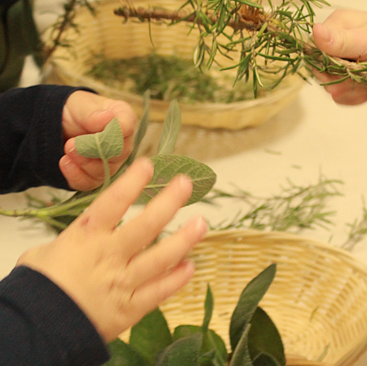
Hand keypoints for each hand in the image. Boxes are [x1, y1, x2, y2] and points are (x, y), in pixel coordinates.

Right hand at [18, 158, 206, 342]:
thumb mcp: (44, 253)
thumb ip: (74, 238)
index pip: (112, 203)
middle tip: (185, 184)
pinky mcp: (129, 309)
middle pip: (145, 226)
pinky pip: (158, 293)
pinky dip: (176, 281)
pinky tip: (191, 266)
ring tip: (202, 223)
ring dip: (183, 240)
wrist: (35, 331)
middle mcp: (109, 256)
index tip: (148, 164)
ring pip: (159, 259)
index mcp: (86, 238)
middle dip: (168, 202)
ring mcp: (122, 283)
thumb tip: (85, 231)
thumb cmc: (38, 287)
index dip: (131, 182)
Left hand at [60, 91, 136, 190]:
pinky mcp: (96, 177)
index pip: (127, 127)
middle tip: (72, 143)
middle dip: (93, 149)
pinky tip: (65, 163)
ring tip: (67, 150)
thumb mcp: (81, 105)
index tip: (97, 126)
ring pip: (104, 171)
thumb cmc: (77, 110)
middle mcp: (124, 144)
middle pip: (117, 153)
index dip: (114, 130)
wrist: (60, 124)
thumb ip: (92, 113)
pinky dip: (76, 175)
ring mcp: (112, 163)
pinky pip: (90, 183)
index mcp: (124, 119)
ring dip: (83, 162)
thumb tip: (107, 118)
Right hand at [312, 10, 366, 104]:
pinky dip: (356, 96)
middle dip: (342, 80)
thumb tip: (313, 30)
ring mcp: (342, 61)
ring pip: (330, 86)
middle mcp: (334, 42)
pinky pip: (341, 95)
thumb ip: (342, 40)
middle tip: (365, 75)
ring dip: (352, 89)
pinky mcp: (350, 78)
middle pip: (319, 71)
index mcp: (336, 24)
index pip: (312, 50)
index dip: (326, 65)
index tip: (348, 68)